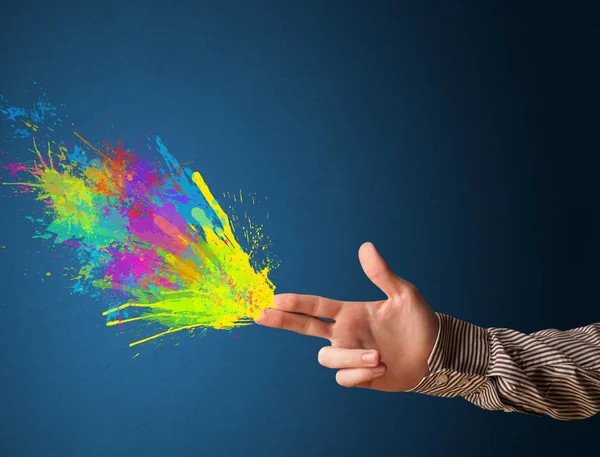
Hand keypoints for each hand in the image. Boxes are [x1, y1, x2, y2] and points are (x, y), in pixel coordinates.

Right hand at [255, 242, 439, 390]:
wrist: (436, 354)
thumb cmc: (419, 321)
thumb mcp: (403, 294)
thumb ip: (382, 274)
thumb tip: (365, 246)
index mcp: (350, 313)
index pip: (316, 306)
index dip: (295, 303)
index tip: (274, 298)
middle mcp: (345, 333)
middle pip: (304, 328)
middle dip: (283, 321)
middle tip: (261, 315)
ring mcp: (350, 355)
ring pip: (327, 358)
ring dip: (350, 357)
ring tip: (378, 355)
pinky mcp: (359, 376)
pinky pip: (344, 378)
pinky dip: (360, 372)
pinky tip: (382, 367)